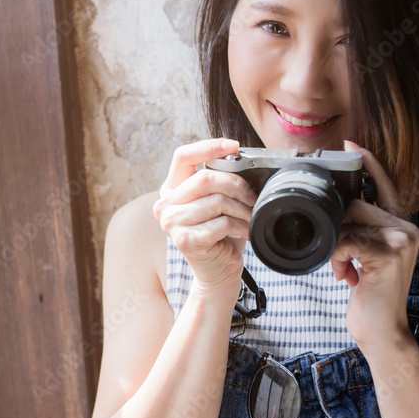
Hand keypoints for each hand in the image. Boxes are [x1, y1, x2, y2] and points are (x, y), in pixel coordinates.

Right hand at [153, 139, 256, 292]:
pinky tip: (245, 232)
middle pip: (205, 178)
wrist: (218, 271)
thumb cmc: (220, 234)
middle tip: (253, 197)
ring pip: (217, 201)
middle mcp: (165, 204)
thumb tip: (239, 157)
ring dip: (242, 209)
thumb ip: (217, 180)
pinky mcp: (184, 241)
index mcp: (171, 188)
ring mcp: (171, 223)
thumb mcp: (216, 201)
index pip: (183, 156)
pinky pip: (221, 223)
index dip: (209, 147)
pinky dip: (240, 227)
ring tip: (250, 217)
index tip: (234, 146)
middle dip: (237, 185)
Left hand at [330, 140, 418, 350]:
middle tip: (340, 259)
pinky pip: (345, 241)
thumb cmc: (371, 297)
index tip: (351, 144)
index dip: (368, 164)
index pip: (383, 187)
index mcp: (402, 226)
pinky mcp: (388, 255)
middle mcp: (406, 229)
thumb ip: (360, 233)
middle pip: (356, 206)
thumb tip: (337, 212)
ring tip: (344, 270)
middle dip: (337, 229)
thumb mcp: (366, 258)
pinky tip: (346, 277)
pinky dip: (336, 257)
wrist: (383, 333)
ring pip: (348, 223)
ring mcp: (400, 241)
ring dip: (335, 248)